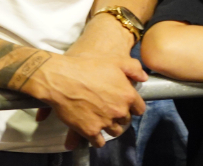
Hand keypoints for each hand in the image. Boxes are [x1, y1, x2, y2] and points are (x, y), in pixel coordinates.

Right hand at [23, 53, 146, 148]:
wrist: (59, 77)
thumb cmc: (85, 66)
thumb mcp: (113, 61)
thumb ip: (133, 68)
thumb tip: (143, 77)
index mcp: (127, 95)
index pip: (139, 109)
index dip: (131, 106)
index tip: (122, 104)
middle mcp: (119, 111)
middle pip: (125, 121)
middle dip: (118, 116)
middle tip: (107, 109)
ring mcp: (105, 122)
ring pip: (114, 132)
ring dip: (108, 127)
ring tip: (99, 119)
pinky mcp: (90, 130)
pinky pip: (98, 142)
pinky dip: (96, 138)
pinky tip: (91, 131)